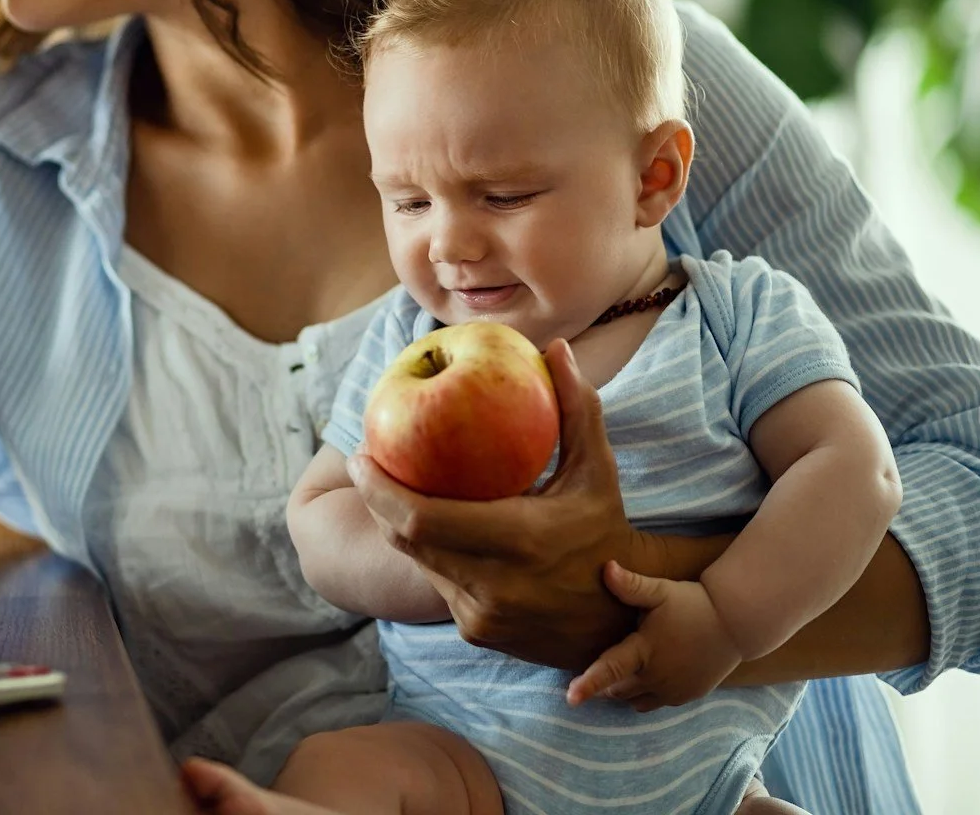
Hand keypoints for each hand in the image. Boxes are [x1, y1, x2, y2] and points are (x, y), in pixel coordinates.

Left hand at [347, 339, 650, 669]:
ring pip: (416, 562)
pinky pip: (435, 582)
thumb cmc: (604, 530)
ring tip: (384, 484)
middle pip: (406, 541)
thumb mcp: (597, 471)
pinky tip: (417, 520)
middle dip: (376, 500)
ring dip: (396, 525)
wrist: (618, 620)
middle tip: (362, 461)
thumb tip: (557, 349)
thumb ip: (578, 408)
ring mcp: (480, 614)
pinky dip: (424, 550)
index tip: (361, 453)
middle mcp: (494, 584)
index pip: (423, 520)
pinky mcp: (474, 631)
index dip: (381, 490)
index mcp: (521, 541)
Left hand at [567, 561, 741, 711]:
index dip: (588, 684)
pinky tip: (644, 677)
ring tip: (619, 673)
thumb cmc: (692, 603)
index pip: (611, 669)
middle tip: (597, 668)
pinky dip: (644, 695)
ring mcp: (673, 690)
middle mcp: (657, 677)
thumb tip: (606, 567)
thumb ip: (632, 585)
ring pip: (634, 700)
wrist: (734, 623)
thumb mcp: (661, 591)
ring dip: (622, 690)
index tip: (570, 698)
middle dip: (603, 683)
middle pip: (616, 689)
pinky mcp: (686, 697)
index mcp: (646, 650)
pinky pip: (654, 703)